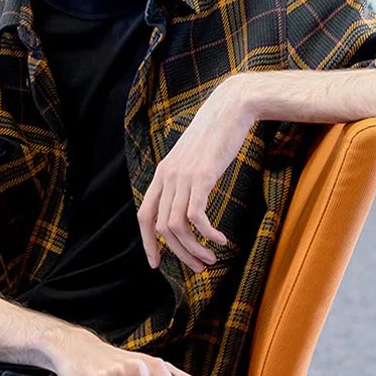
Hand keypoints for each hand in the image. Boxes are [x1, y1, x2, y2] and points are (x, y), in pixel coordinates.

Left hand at [138, 75, 257, 272]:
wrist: (231, 108)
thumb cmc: (217, 134)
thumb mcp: (194, 158)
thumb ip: (186, 178)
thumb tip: (189, 202)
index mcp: (162, 174)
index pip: (144, 215)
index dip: (148, 243)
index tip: (156, 264)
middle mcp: (167, 176)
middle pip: (162, 228)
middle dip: (179, 254)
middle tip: (199, 267)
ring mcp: (182, 176)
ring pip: (178, 227)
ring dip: (194, 249)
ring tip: (212, 258)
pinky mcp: (201, 176)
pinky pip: (197, 217)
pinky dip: (207, 235)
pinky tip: (221, 240)